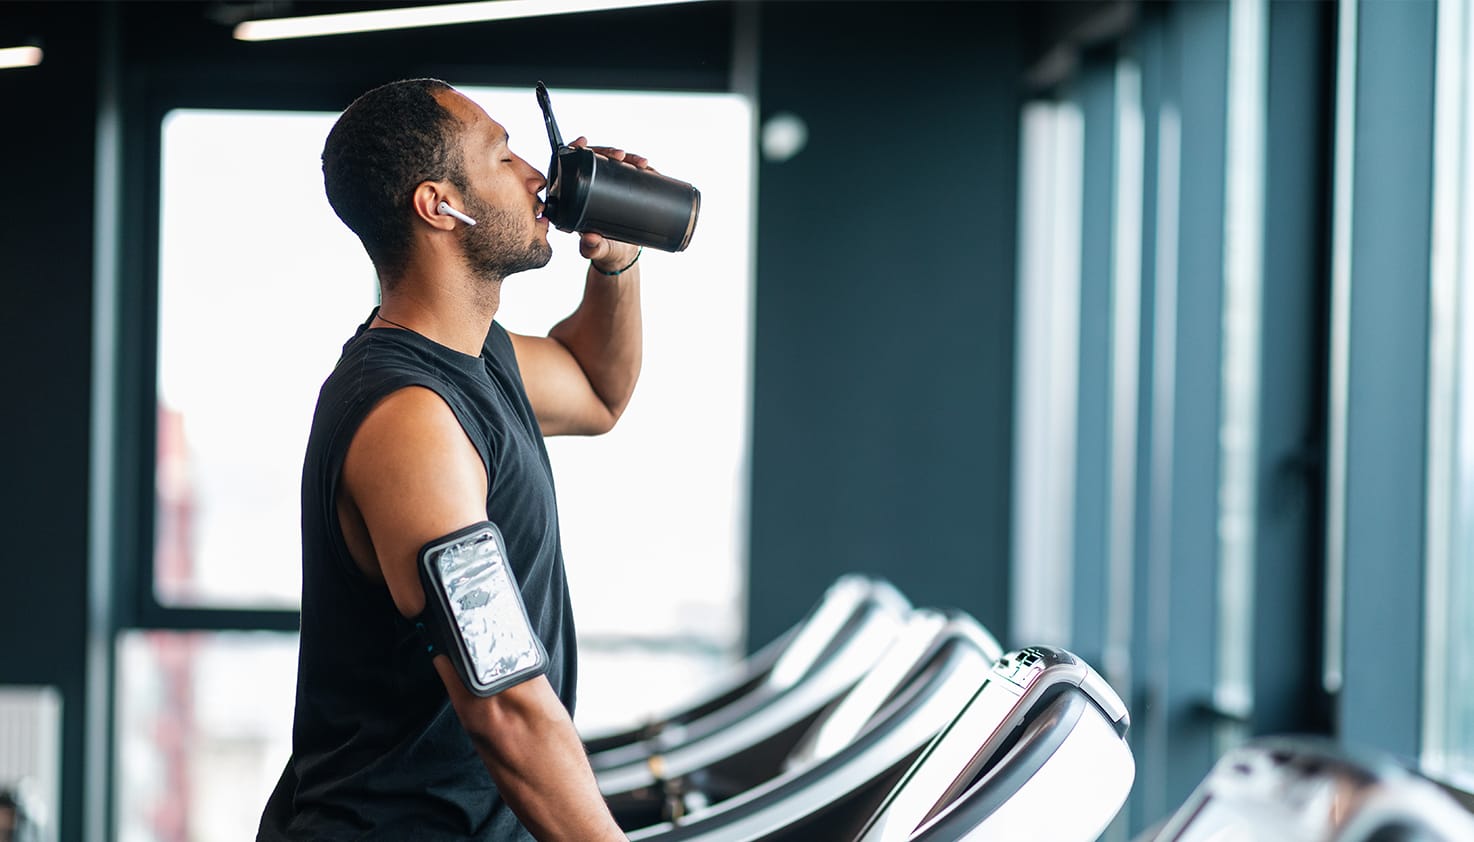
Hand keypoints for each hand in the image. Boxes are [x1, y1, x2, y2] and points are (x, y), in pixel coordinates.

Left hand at [570, 136, 652, 271]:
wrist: (622, 256)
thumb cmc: (604, 251)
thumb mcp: (597, 250)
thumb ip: (591, 248)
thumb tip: (590, 238)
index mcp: (575, 196)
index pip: (571, 166)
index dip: (574, 150)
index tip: (582, 142)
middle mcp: (590, 187)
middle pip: (596, 159)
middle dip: (609, 152)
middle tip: (621, 155)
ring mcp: (609, 186)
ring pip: (616, 164)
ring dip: (629, 158)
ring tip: (642, 163)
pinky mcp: (626, 189)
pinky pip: (632, 173)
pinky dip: (640, 168)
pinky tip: (647, 165)